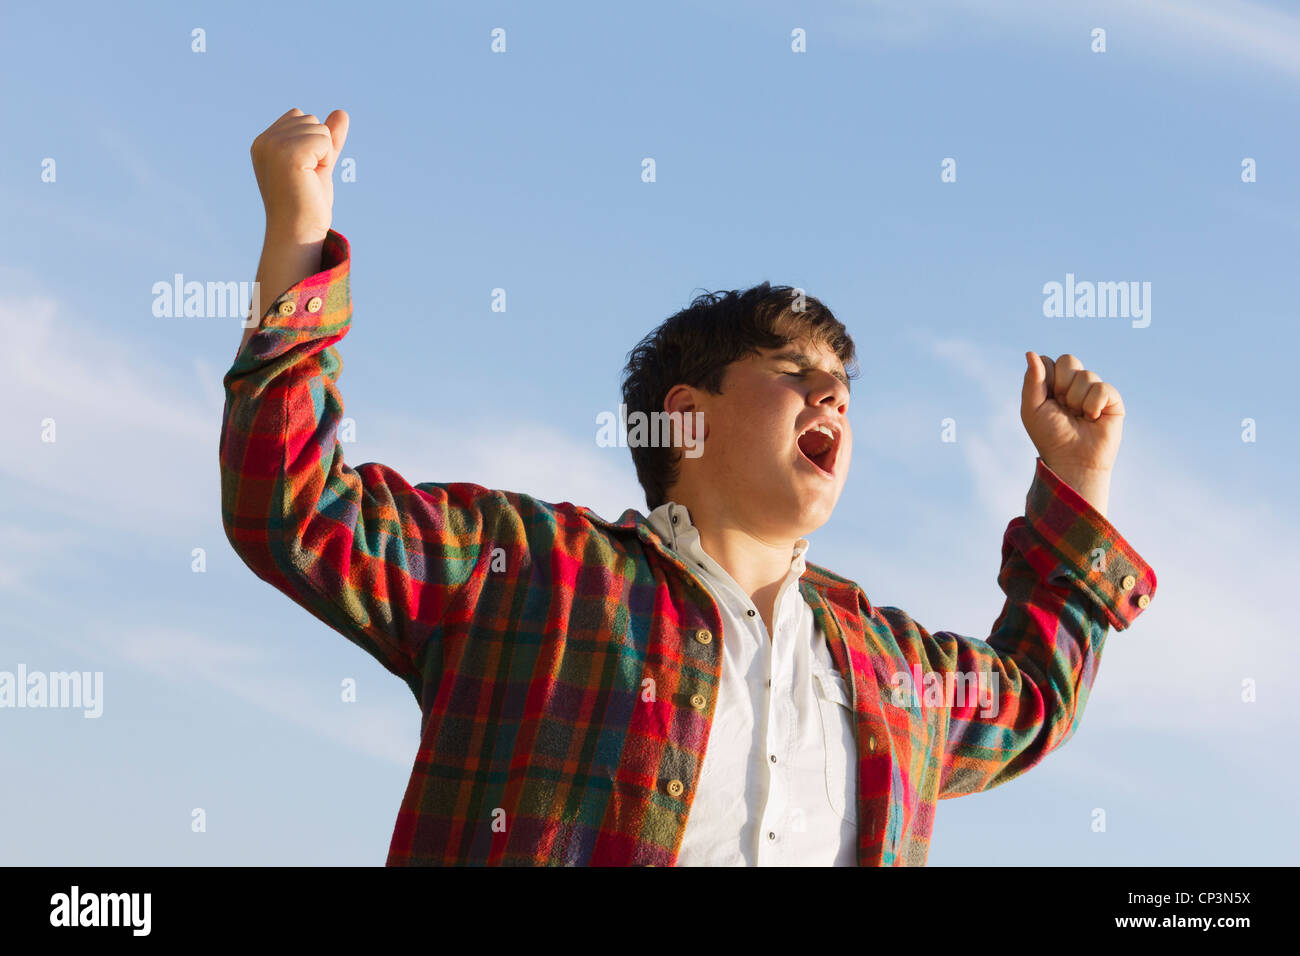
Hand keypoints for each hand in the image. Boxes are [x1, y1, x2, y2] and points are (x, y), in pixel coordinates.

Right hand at [250, 107, 348, 242]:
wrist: (299, 232)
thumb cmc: (307, 204)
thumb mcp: (319, 164)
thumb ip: (327, 139)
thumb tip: (341, 113)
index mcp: (264, 142)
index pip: (300, 117)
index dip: (313, 145)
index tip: (303, 172)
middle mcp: (265, 140)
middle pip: (311, 120)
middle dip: (319, 149)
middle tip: (307, 179)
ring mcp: (274, 145)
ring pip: (319, 128)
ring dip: (323, 156)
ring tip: (308, 180)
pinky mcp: (288, 152)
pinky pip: (324, 138)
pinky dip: (326, 159)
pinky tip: (311, 178)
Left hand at [1021, 352, 1124, 513]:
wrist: (1072, 460)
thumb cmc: (1050, 437)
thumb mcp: (1032, 408)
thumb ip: (1032, 380)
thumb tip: (1030, 352)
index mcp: (1053, 384)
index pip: (1048, 361)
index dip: (1045, 379)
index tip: (1046, 401)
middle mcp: (1074, 384)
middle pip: (1068, 360)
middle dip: (1062, 385)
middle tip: (1063, 407)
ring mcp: (1094, 390)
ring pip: (1085, 374)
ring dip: (1076, 400)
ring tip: (1078, 417)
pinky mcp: (1112, 400)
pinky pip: (1102, 388)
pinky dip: (1093, 405)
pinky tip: (1093, 418)